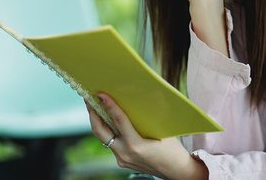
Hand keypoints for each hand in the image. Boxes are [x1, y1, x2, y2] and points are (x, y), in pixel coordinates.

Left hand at [85, 93, 207, 179]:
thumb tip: (138, 98)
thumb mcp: (162, 131)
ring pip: (104, 138)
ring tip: (95, 107)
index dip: (109, 106)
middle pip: (101, 132)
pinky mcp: (122, 161)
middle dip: (93, 114)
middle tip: (89, 98)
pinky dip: (109, 131)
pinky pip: (111, 143)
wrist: (176, 171)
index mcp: (136, 146)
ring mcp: (122, 159)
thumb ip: (147, 117)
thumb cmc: (173, 149)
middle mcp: (125, 154)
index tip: (101, 94)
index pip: (118, 121)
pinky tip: (108, 121)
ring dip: (99, 122)